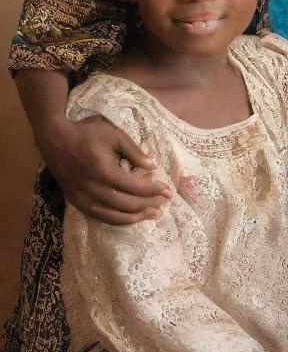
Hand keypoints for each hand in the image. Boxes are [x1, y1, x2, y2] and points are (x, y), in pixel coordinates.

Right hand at [38, 114, 170, 223]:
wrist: (55, 139)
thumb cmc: (88, 133)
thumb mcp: (115, 135)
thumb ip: (135, 152)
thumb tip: (153, 166)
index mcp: (103, 172)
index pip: (135, 187)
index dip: (153, 190)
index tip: (168, 190)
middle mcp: (92, 190)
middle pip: (126, 204)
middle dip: (148, 205)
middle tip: (164, 202)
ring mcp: (82, 199)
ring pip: (113, 216)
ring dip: (135, 217)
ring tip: (153, 214)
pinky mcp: (76, 202)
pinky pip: (100, 216)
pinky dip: (117, 219)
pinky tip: (130, 217)